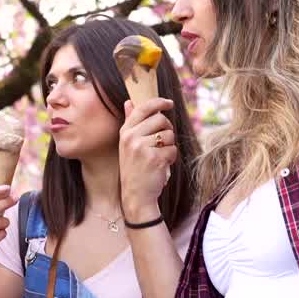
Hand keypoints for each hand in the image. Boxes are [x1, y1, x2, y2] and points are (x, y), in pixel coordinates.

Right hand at [118, 97, 176, 220]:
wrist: (136, 195)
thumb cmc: (135, 169)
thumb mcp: (127, 145)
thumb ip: (130, 122)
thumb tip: (129, 102)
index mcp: (125, 132)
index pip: (143, 108)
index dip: (158, 102)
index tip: (169, 103)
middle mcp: (131, 138)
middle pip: (161, 119)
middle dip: (167, 129)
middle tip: (163, 142)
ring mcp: (141, 148)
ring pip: (169, 135)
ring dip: (170, 146)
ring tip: (160, 157)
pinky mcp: (154, 158)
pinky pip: (173, 150)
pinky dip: (171, 159)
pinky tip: (162, 166)